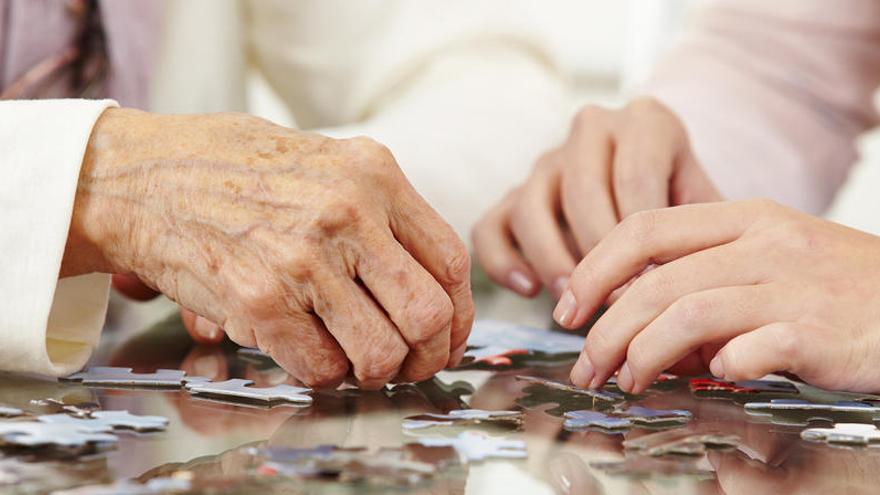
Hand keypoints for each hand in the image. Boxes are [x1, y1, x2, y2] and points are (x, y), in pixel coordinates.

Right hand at [62, 108, 473, 388]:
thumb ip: (379, 212)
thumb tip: (428, 284)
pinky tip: (308, 353)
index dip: (459, 314)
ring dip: (372, 372)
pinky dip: (322, 375)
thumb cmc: (232, 170)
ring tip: (354, 361)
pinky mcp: (259, 300)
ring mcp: (303, 258)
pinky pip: (321, 367)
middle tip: (408, 364)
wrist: (141, 176)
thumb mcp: (324, 162)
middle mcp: (348, 213)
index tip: (447, 335)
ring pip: (380, 353)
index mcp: (374, 173)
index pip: (451, 261)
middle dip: (427, 354)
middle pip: (428, 314)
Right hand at [472, 98, 720, 297]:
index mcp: (646, 121)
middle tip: (618, 303)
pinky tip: (530, 290)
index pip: (636, 178)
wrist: (656, 187)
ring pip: (531, 206)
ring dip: (552, 260)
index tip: (653, 288)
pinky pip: (490, 227)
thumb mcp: (708, 205)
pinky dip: (503, 261)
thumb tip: (690, 287)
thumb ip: (703, 232)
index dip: (643, 242)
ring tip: (575, 301)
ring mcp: (546, 161)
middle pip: (583, 192)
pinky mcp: (511, 196)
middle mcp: (591, 130)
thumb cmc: (687, 206)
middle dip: (599, 255)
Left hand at [554, 199, 879, 393]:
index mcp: (744, 217)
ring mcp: (793, 286)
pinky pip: (751, 348)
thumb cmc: (836, 287)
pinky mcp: (818, 332)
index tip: (569, 310)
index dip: (594, 269)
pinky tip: (710, 377)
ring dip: (642, 353)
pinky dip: (719, 364)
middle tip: (586, 366)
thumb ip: (703, 273)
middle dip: (605, 329)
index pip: (643, 228)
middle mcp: (764, 243)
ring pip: (688, 313)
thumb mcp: (770, 258)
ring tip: (626, 381)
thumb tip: (632, 315)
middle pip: (654, 281)